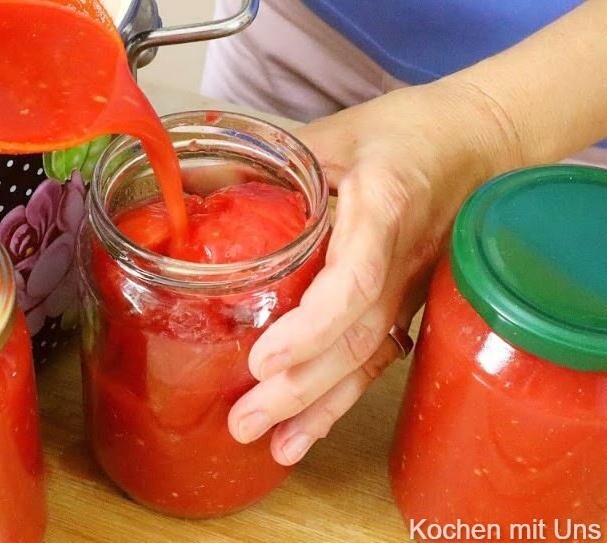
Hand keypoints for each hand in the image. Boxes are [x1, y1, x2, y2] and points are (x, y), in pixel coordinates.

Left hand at [228, 80, 521, 464]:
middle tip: (244, 421)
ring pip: (366, 360)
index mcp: (383, 210)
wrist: (480, 144)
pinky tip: (305, 433)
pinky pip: (373, 361)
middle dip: (299, 388)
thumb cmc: (408, 133)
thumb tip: (190, 182)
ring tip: (271, 445)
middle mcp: (400, 263)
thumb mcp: (337, 132)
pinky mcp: (405, 307)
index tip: (265, 357)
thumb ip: (269, 160)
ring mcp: (407, 291)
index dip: (312, 325)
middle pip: (354, 338)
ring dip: (317, 408)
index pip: (354, 280)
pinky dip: (339, 401)